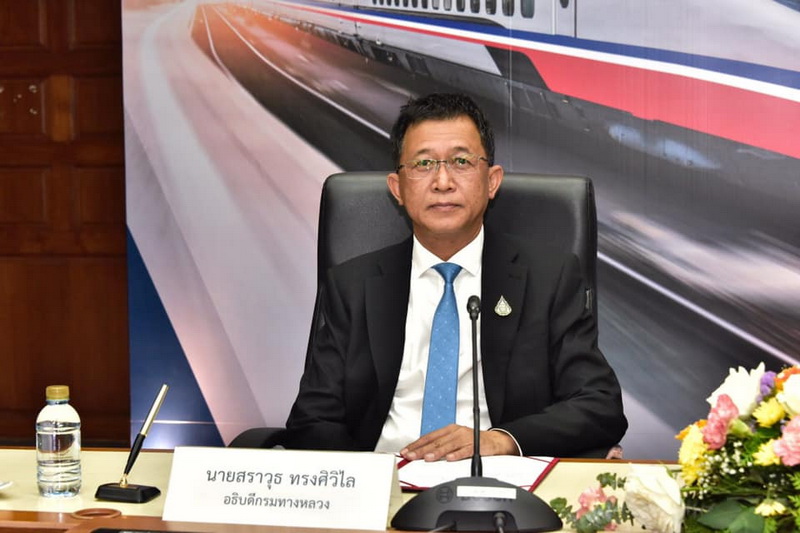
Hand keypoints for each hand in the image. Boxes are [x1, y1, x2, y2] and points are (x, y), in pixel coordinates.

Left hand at [400, 424, 517, 461]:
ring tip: (426, 458)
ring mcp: (466, 438)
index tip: (406, 451)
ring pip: (448, 446)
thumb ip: (440, 446)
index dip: (416, 444)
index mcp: (449, 430)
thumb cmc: (472, 441)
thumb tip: (422, 454)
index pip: (429, 437)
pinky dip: (457, 455)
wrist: (494, 441)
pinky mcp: (476, 445)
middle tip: (410, 456)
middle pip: (436, 441)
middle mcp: (455, 433)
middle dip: (421, 449)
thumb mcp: (455, 440)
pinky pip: (465, 451)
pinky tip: (449, 459)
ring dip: (436, 452)